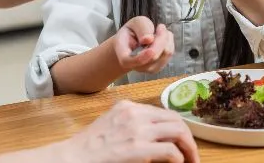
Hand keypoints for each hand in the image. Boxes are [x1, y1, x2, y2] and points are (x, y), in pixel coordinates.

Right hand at [61, 100, 199, 162]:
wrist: (72, 158)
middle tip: (191, 153)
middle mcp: (134, 113)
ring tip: (191, 160)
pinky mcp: (137, 148)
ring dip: (189, 148)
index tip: (181, 142)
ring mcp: (136, 129)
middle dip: (188, 137)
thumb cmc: (89, 147)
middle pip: (175, 119)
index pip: (163, 112)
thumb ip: (132, 124)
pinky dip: (179, 158)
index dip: (177, 127)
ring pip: (178, 132)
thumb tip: (155, 135)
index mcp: (128, 107)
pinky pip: (170, 150)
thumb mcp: (111, 125)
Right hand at [113, 16, 173, 73]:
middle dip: (161, 38)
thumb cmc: (132, 32)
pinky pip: (170, 53)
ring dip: (166, 39)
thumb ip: (141, 28)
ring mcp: (148, 69)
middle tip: (160, 26)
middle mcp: (136, 66)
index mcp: (124, 57)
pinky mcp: (159, 67)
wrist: (131, 43)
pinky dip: (169, 42)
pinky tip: (162, 39)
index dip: (144, 56)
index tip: (151, 47)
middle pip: (154, 56)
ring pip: (165, 54)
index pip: (134, 61)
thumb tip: (149, 39)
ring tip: (158, 32)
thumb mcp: (134, 23)